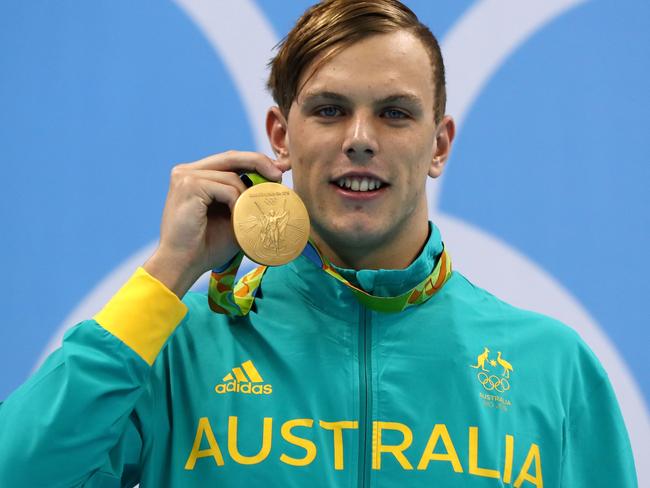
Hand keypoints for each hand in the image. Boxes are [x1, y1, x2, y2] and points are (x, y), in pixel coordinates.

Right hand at [143, 150, 287, 297]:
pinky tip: (236, 219)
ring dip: (247, 198)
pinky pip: (226, 189)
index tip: (279, 170)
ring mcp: (185, 176)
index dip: (256, 162)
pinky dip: (237, 204)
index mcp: (195, 175)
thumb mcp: (233, 217)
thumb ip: (247, 199)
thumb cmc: (207, 246)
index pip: (230, 160)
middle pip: (232, 157)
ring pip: (232, 176)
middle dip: (260, 163)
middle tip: (279, 175)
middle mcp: (187, 171)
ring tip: (249, 217)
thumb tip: (275, 184)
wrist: (183, 265)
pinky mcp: (188, 185)